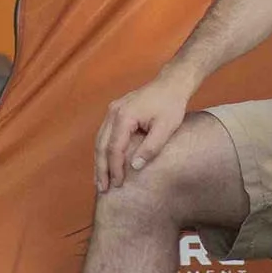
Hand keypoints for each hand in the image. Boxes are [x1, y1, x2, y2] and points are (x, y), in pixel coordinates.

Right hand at [96, 76, 192, 192]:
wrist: (171, 83)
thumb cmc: (171, 105)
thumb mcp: (165, 128)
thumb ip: (150, 148)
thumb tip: (135, 166)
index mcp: (124, 116)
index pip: (114, 148)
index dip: (115, 168)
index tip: (118, 185)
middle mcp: (113, 112)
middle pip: (101, 145)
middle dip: (101, 168)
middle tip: (102, 188)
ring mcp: (113, 110)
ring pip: (100, 139)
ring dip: (100, 161)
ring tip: (100, 180)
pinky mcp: (116, 111)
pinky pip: (105, 134)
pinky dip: (104, 150)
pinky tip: (106, 162)